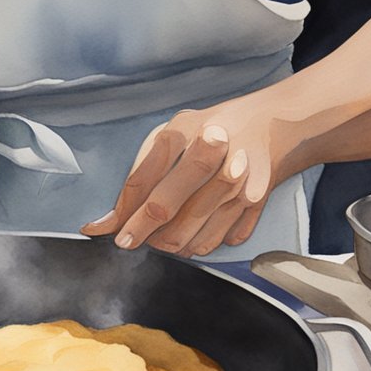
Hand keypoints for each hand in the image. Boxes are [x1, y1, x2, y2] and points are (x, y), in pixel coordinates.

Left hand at [81, 100, 288, 256]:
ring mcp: (239, 178)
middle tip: (135, 239)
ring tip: (165, 232)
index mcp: (184, 131)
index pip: (145, 184)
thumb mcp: (168, 139)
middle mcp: (214, 153)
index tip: (119, 237)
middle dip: (145, 234)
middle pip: (165, 211)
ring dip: (171, 243)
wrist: (269, 125)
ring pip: (190, 236)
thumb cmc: (207, 132)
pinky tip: (195, 229)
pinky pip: (218, 241)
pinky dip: (199, 244)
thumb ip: (136, 180)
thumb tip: (102, 225)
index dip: (128, 217)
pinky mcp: (256, 200)